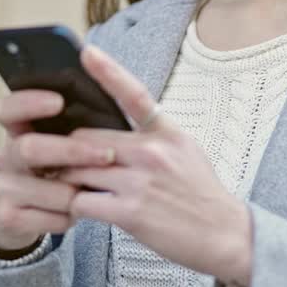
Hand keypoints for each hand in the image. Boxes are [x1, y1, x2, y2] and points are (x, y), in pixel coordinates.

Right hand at [0, 88, 117, 250]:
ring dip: (80, 193)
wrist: (18, 218)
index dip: (29, 102)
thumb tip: (111, 102)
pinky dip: (74, 216)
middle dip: (73, 151)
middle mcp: (7, 156)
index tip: (59, 101)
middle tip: (107, 154)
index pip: (9, 109)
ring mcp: (4, 188)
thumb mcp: (54, 146)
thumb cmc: (51, 173)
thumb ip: (71, 127)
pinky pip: (55, 218)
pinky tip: (78, 211)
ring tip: (94, 190)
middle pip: (30, 148)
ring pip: (52, 190)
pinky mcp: (9, 218)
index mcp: (17, 131)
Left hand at [59, 45, 252, 286]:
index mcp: (165, 133)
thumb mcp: (186, 150)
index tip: (88, 52)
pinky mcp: (129, 211)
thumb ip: (153, 137)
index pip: (134, 94)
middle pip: (86, 139)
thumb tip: (116, 135)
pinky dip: (75, 206)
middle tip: (61, 162)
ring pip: (78, 169)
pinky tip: (83, 209)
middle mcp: (151, 152)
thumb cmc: (202, 194)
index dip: (108, 71)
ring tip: (67, 187)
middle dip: (70, 152)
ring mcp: (139, 181)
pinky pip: (82, 201)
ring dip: (68, 180)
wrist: (225, 234)